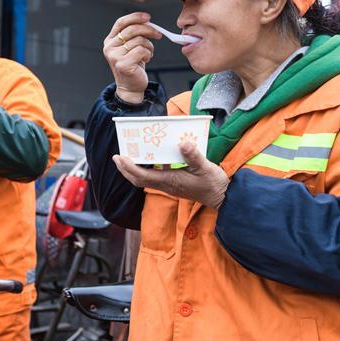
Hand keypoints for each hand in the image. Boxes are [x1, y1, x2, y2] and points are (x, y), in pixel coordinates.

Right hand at [103, 13, 162, 103]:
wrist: (130, 87)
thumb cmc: (133, 66)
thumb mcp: (131, 47)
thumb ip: (134, 34)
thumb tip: (147, 21)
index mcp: (110, 41)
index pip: (121, 22)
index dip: (135, 17)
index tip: (148, 17)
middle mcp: (110, 48)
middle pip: (132, 29)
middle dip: (148, 30)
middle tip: (158, 35)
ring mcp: (115, 56)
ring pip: (139, 40)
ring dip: (149, 46)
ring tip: (148, 53)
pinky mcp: (123, 64)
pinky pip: (142, 51)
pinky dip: (148, 54)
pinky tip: (146, 60)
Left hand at [113, 142, 229, 209]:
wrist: (222, 197)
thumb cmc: (213, 183)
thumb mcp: (205, 167)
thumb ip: (193, 156)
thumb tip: (182, 143)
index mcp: (170, 180)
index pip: (142, 175)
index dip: (129, 167)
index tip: (119, 157)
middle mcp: (166, 184)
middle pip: (138, 179)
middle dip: (125, 169)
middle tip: (117, 156)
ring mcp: (169, 185)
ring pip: (144, 179)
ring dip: (134, 169)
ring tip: (128, 156)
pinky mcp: (173, 184)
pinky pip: (154, 177)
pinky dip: (147, 169)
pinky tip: (149, 158)